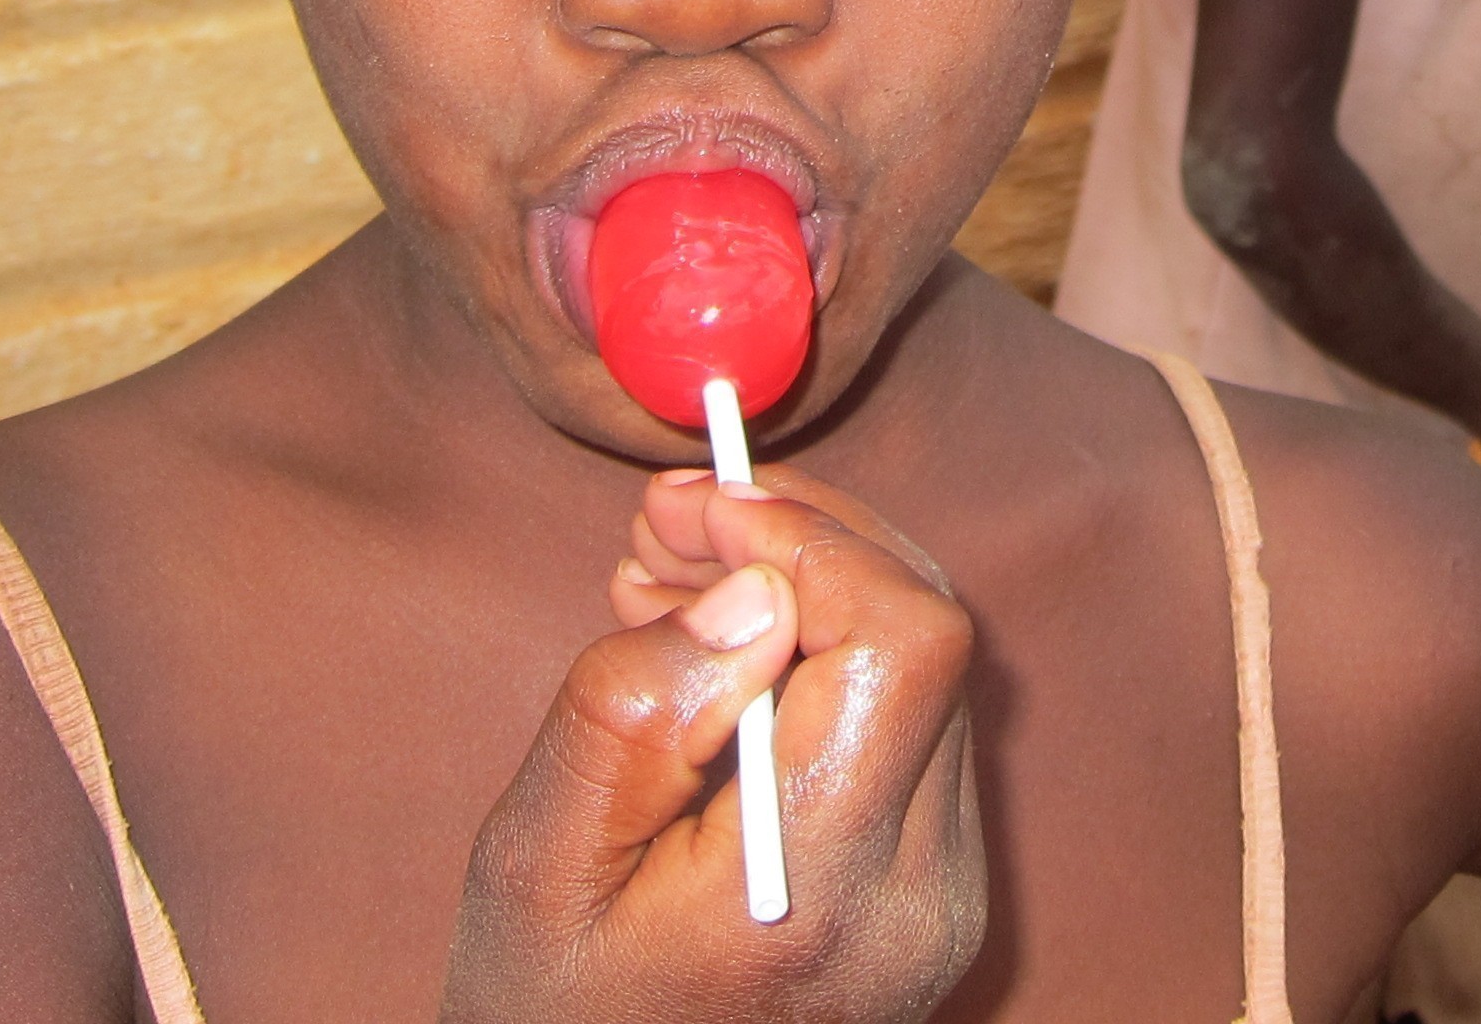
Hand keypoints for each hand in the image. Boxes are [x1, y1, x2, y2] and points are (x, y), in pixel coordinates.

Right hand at [441, 471, 983, 1020]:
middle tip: (669, 522)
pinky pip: (912, 722)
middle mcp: (921, 896)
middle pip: (928, 636)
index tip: (700, 507)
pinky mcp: (938, 891)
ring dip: (813, 590)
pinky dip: (829, 657)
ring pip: (927, 667)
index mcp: (824, 891)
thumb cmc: (545, 1013)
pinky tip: (722, 652)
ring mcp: (945, 898)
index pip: (904, 643)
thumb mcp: (535, 866)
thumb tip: (754, 588)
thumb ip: (634, 718)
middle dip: (804, 544)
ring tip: (670, 581)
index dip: (811, 540)